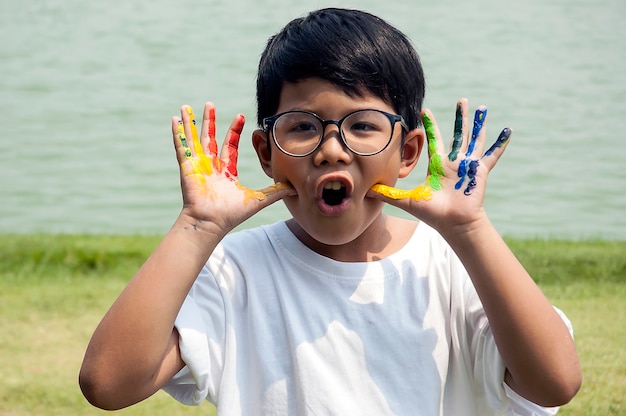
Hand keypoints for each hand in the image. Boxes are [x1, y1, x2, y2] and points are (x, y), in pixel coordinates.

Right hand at [173, 102, 293, 233]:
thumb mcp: (258, 199)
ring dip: (190, 123)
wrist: (211, 222)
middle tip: (210, 104)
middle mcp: (211, 166)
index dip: (234, 131)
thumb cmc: (231, 215)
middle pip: (210, 138)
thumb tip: (295, 189)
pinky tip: (174, 120)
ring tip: (185, 107)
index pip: (230, 146)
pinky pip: (181, 146)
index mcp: (226, 171)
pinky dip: (178, 133)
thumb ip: (276, 192)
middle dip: (210, 121)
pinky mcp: (187, 167)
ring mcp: (197, 165)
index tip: (240, 116)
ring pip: (194, 138)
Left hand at [369, 98, 510, 233]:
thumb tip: (367, 190)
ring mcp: (468, 165)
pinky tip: (508, 131)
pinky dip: (500, 144)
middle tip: (462, 100)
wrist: (453, 223)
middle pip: (458, 134)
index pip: (434, 140)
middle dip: (460, 118)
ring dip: (478, 124)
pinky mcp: (480, 171)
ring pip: (474, 139)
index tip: (426, 110)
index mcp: (438, 165)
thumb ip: (388, 194)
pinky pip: (492, 155)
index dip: (430, 126)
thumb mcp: (408, 200)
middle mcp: (454, 162)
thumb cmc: (433, 213)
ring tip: (482, 108)